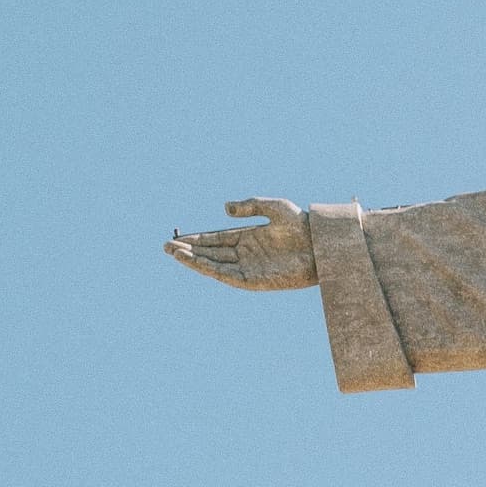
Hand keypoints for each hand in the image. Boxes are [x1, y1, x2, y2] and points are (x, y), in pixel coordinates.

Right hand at [165, 197, 317, 288]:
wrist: (320, 244)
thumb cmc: (302, 225)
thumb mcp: (273, 207)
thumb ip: (249, 205)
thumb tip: (224, 209)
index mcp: (248, 237)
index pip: (216, 240)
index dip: (197, 239)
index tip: (178, 237)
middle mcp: (246, 254)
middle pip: (210, 253)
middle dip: (188, 250)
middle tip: (165, 246)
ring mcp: (249, 268)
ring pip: (214, 265)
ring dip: (193, 260)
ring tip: (173, 253)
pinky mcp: (254, 280)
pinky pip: (226, 276)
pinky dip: (209, 269)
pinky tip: (194, 262)